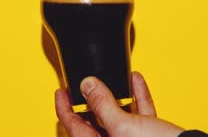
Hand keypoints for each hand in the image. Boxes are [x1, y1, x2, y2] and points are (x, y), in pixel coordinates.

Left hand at [55, 72, 183, 135]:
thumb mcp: (122, 126)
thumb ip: (102, 104)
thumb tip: (87, 85)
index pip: (72, 126)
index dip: (64, 106)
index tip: (60, 90)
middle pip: (94, 119)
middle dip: (91, 97)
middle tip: (86, 81)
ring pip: (117, 115)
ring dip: (116, 94)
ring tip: (112, 78)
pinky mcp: (148, 136)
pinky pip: (138, 114)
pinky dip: (136, 97)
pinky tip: (135, 81)